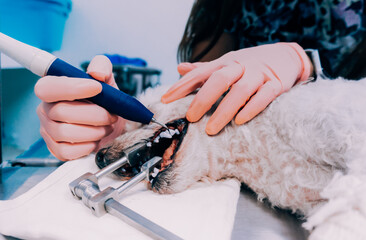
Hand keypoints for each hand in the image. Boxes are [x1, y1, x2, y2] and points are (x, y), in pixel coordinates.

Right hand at [35, 55, 125, 160]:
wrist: (112, 122)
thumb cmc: (104, 100)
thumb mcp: (107, 79)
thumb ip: (102, 66)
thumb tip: (97, 73)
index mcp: (53, 88)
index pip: (47, 88)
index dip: (71, 88)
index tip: (97, 88)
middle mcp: (46, 108)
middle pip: (61, 112)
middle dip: (94, 114)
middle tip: (111, 115)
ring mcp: (48, 130)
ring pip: (65, 133)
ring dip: (94, 131)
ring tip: (106, 126)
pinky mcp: (56, 148)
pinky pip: (67, 152)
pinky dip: (87, 146)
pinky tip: (95, 139)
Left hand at [162, 43, 311, 134]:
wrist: (287, 56)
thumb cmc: (251, 64)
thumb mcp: (227, 62)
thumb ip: (203, 68)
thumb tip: (179, 68)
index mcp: (225, 62)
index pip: (200, 73)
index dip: (182, 85)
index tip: (166, 99)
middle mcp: (240, 66)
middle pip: (219, 80)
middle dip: (202, 99)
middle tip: (190, 117)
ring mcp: (259, 74)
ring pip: (240, 90)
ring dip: (224, 110)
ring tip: (211, 129)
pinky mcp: (276, 84)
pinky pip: (264, 96)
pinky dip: (251, 108)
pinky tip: (239, 121)